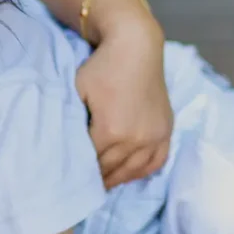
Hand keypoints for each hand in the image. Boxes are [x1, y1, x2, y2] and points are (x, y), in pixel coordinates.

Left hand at [75, 14, 171, 186]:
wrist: (136, 47)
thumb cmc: (101, 67)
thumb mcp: (77, 94)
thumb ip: (74, 125)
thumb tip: (69, 149)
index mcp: (111, 131)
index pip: (90, 163)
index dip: (77, 170)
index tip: (68, 178)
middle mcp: (136, 139)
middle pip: (110, 170)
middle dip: (95, 178)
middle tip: (80, 186)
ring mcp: (154, 137)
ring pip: (132, 171)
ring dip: (116, 179)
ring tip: (101, 184)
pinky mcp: (166, 130)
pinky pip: (155, 162)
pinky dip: (140, 171)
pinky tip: (127, 174)